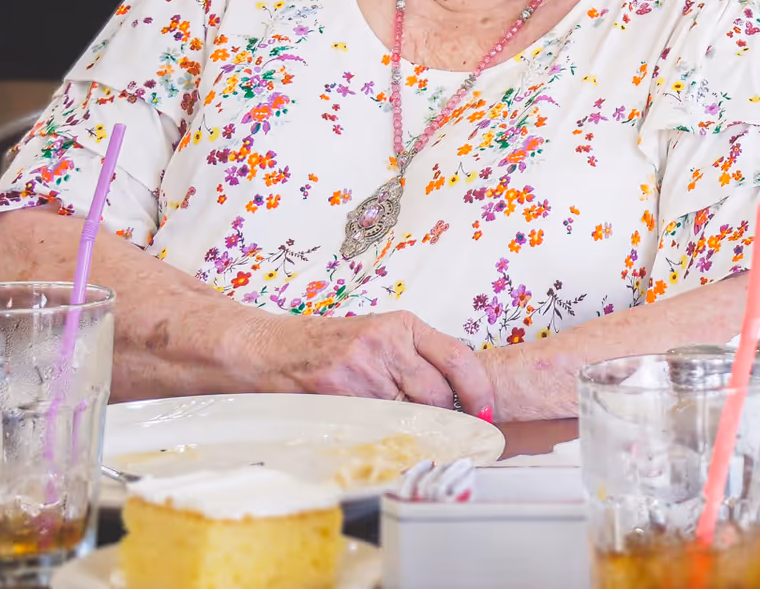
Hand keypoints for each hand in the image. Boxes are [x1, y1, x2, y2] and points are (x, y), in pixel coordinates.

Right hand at [243, 309, 494, 414]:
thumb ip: (413, 360)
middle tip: (446, 431)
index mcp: (403, 325)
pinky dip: (382, 435)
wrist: (273, 350)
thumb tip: (454, 398)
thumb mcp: (378, 339)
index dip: (478, 389)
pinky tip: (372, 430)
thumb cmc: (328, 346)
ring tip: (397, 426)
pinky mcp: (340, 392)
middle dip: (445, 418)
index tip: (487, 411)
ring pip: (408, 414)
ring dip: (410, 428)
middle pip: (438, 392)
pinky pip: (376, 425)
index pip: (457, 357)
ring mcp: (362, 368)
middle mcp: (386, 343)